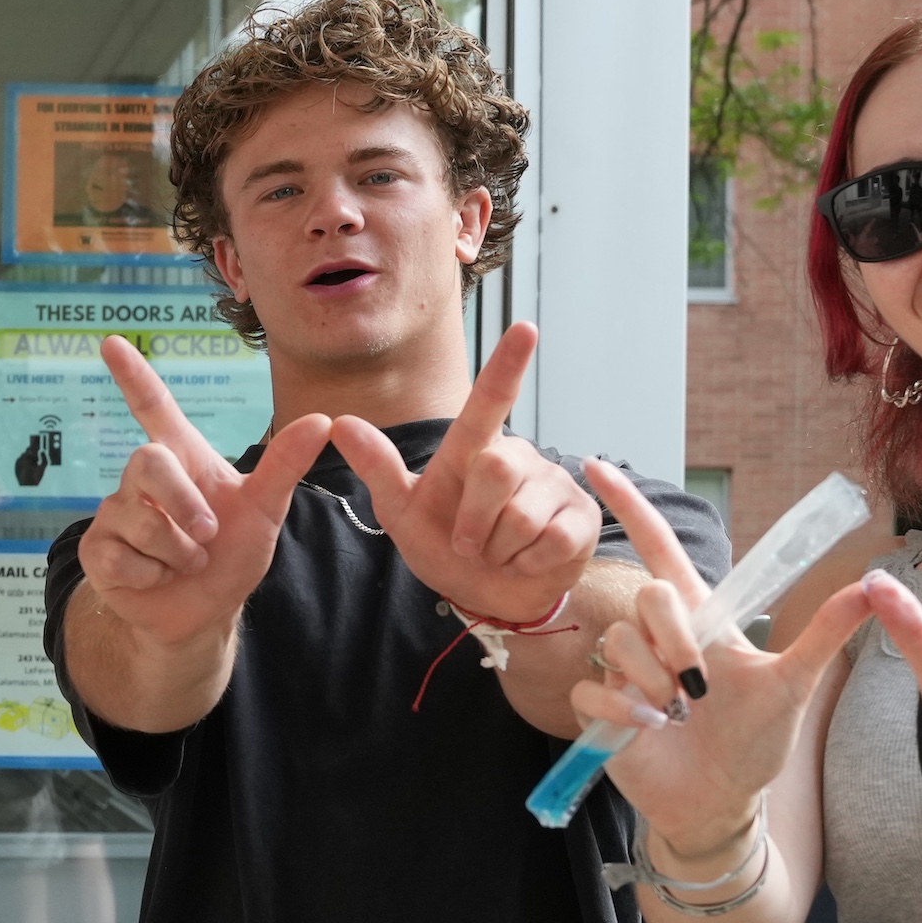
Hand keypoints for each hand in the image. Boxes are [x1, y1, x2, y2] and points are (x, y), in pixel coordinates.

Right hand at [74, 336, 335, 648]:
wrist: (204, 615)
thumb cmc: (230, 556)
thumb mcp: (266, 511)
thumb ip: (286, 466)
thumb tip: (323, 419)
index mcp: (182, 460)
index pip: (153, 408)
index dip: (133, 376)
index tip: (112, 341)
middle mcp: (142, 480)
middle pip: (147, 462)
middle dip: (182, 503)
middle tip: (207, 535)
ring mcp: (116, 514)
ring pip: (139, 520)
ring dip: (176, 552)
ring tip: (187, 562)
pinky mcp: (96, 551)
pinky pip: (121, 556)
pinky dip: (152, 575)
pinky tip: (158, 578)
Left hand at [325, 323, 598, 626]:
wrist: (487, 596)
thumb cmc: (444, 544)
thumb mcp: (401, 511)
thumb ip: (377, 468)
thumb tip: (340, 423)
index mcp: (475, 449)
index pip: (490, 401)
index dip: (507, 366)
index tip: (524, 327)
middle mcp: (518, 457)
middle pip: (495, 469)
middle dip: (473, 521)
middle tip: (468, 543)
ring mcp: (554, 485)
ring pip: (523, 516)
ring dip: (499, 549)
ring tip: (499, 551)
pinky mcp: (581, 518)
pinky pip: (553, 541)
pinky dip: (528, 563)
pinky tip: (527, 560)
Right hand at [578, 457, 885, 855]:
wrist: (722, 802)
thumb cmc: (755, 743)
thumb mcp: (794, 686)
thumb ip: (822, 633)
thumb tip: (872, 583)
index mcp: (699, 619)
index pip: (661, 547)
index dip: (630, 506)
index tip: (596, 464)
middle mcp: (657, 639)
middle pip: (648, 595)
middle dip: (674, 638)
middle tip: (699, 686)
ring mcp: (626, 672)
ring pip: (619, 642)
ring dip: (653, 681)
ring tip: (677, 714)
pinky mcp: (601, 710)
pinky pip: (594, 691)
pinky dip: (623, 711)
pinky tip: (649, 730)